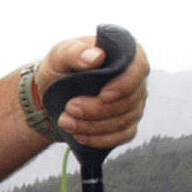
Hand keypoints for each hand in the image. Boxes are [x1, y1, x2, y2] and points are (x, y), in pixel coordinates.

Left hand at [33, 34, 149, 149]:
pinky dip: (100, 139)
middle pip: (130, 100)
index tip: (103, 95)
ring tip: (65, 121)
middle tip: (69, 108)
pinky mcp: (126, 123)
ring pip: (124, 120)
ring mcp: (133, 103)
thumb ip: (75, 51)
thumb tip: (96, 56)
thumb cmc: (60, 67)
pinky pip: (123, 136)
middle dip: (98, 109)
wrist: (51, 93)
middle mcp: (135, 79)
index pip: (139, 68)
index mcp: (126, 55)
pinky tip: (80, 136)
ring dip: (94, 125)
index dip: (125, 85)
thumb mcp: (60, 55)